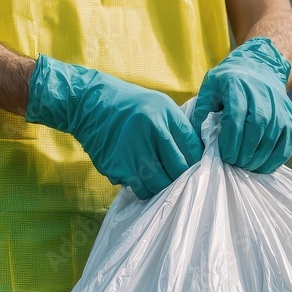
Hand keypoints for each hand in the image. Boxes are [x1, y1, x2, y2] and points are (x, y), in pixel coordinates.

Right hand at [25, 55, 201, 199]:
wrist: (90, 104)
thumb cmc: (132, 105)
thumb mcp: (162, 105)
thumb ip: (180, 128)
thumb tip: (201, 155)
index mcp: (164, 115)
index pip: (193, 149)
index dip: (197, 162)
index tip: (195, 166)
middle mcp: (149, 132)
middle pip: (178, 170)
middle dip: (182, 177)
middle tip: (179, 177)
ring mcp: (132, 151)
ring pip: (159, 185)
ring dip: (163, 187)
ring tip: (161, 179)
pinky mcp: (116, 166)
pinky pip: (138, 188)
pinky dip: (144, 188)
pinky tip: (142, 178)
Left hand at [191, 37, 291, 172]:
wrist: (262, 66)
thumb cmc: (230, 80)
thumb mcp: (210, 87)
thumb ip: (202, 111)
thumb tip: (199, 139)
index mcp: (239, 85)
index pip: (237, 116)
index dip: (231, 140)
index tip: (224, 156)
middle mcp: (263, 94)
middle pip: (258, 127)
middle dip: (245, 151)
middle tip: (234, 164)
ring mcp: (280, 106)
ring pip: (274, 135)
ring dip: (260, 157)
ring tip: (246, 168)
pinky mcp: (290, 117)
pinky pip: (288, 140)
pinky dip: (277, 157)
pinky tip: (264, 166)